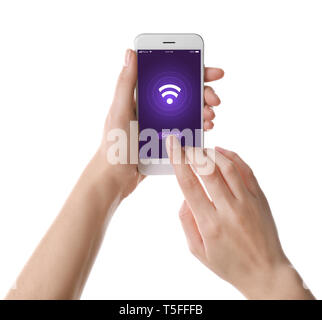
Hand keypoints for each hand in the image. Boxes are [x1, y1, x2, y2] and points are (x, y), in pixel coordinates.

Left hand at [98, 49, 223, 197]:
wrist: (116, 177)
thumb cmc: (114, 146)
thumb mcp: (120, 112)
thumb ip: (125, 84)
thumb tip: (130, 52)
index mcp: (142, 97)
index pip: (170, 77)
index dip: (192, 71)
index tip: (210, 72)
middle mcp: (154, 108)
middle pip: (185, 93)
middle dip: (204, 93)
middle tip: (215, 100)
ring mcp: (162, 124)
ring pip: (189, 110)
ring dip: (204, 110)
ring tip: (210, 116)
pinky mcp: (167, 139)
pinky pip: (187, 129)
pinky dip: (199, 126)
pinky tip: (206, 127)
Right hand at [166, 137, 313, 299]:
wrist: (265, 272)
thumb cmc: (229, 264)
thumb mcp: (198, 250)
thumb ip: (186, 222)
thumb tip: (185, 197)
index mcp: (209, 224)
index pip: (189, 184)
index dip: (178, 161)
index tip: (172, 145)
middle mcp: (229, 209)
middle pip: (207, 170)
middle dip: (192, 153)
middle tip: (184, 146)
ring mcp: (247, 202)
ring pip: (227, 166)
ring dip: (211, 153)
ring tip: (200, 150)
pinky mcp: (260, 198)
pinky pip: (246, 170)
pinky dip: (232, 157)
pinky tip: (221, 153)